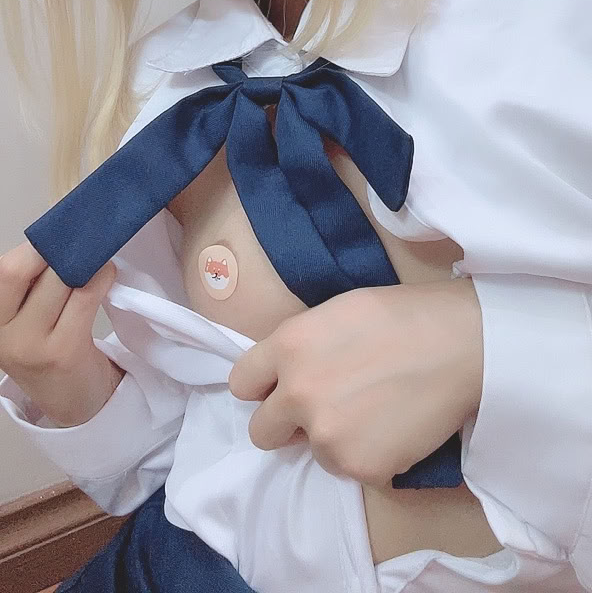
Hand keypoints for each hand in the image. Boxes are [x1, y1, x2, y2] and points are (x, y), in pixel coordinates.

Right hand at [0, 241, 123, 425]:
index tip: (56, 233)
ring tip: (97, 255)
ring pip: (59, 279)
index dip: (31, 248)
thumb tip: (60, 232)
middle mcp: (1, 335)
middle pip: (22, 270)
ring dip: (85, 260)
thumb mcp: (25, 316)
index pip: (3, 272)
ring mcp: (30, 346)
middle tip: (80, 238)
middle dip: (55, 248)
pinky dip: (101, 276)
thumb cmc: (48, 346)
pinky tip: (107, 275)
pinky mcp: (63, 351)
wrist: (72, 400)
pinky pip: (85, 296)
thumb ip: (30, 282)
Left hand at [229, 279, 482, 485]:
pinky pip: (350, 470)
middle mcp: (297, 394)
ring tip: (375, 411)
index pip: (242, 382)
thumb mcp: (335, 313)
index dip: (263, 386)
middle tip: (326, 407)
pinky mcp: (360, 468)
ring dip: (333, 439)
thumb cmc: (403, 316)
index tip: (281, 388)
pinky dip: (369, 456)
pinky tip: (395, 428)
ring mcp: (327, 436)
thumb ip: (301, 346)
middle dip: (287, 422)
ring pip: (312, 452)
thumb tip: (289, 374)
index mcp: (288, 347)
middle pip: (261, 430)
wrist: (461, 344)